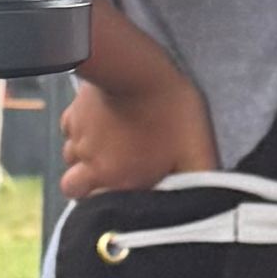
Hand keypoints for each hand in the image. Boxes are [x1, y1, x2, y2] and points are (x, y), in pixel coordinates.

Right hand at [60, 68, 216, 196]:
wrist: (137, 69)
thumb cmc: (170, 110)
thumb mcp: (195, 149)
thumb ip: (198, 180)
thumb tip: (207, 200)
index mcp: (118, 180)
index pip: (98, 208)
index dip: (109, 205)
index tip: (123, 193)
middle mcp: (91, 165)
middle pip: (73, 188)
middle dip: (85, 185)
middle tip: (107, 172)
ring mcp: (78, 139)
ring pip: (70, 158)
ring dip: (83, 157)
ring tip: (105, 146)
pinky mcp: (72, 114)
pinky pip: (69, 130)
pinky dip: (79, 130)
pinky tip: (97, 122)